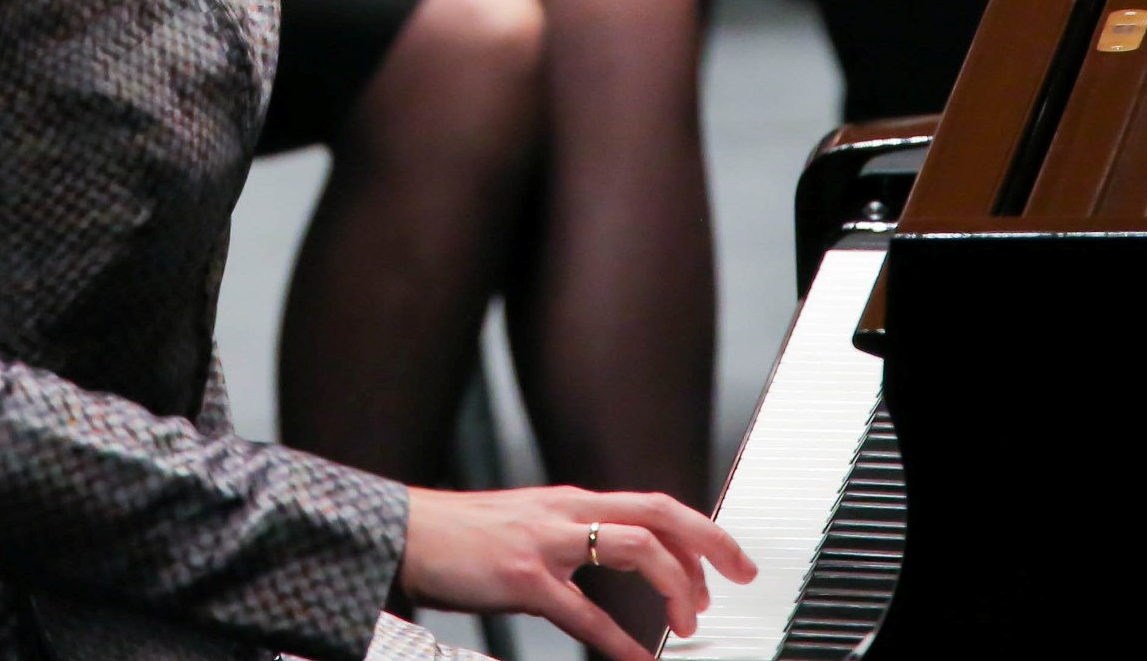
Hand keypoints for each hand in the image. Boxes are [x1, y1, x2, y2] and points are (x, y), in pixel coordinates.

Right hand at [399, 485, 753, 660]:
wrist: (405, 532)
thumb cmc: (460, 536)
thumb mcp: (526, 523)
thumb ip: (568, 536)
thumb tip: (609, 557)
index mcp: (570, 501)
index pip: (653, 505)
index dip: (697, 531)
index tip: (724, 561)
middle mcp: (566, 511)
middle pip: (661, 513)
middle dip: (710, 542)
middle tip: (741, 575)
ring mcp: (547, 541)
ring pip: (636, 548)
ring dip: (674, 586)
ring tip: (688, 623)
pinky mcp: (524, 577)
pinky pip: (584, 612)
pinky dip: (618, 640)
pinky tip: (636, 659)